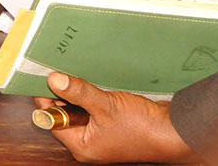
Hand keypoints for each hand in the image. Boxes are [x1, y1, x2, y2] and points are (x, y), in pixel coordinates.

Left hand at [33, 72, 197, 162]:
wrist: (176, 132)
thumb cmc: (143, 128)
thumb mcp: (105, 106)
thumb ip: (79, 92)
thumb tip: (53, 79)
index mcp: (82, 146)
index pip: (52, 120)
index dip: (46, 98)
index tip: (41, 76)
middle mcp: (89, 142)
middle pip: (65, 113)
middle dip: (63, 93)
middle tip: (59, 70)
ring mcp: (101, 134)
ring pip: (81, 109)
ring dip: (79, 93)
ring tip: (76, 74)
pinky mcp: (112, 125)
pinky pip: (95, 108)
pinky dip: (92, 95)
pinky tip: (93, 81)